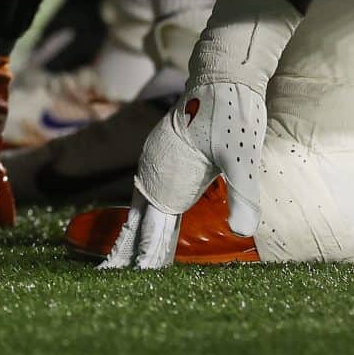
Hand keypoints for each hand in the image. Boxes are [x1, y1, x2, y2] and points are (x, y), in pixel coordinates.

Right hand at [101, 77, 270, 269]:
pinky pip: (150, 192)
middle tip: (109, 274)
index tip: (132, 277)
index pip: (151, 226)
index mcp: (167, 176)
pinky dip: (144, 213)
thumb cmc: (231, 114)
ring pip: (141, 206)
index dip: (143, 254)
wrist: (222, 77)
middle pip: (137, 219)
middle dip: (125, 248)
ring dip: (133, 232)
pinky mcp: (166, 157)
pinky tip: (147, 219)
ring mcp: (158, 163)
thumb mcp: (241, 156)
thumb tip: (243, 232)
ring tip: (122, 256)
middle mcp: (155, 171)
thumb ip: (242, 194)